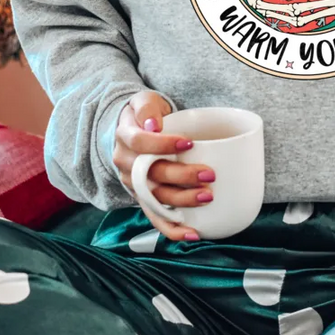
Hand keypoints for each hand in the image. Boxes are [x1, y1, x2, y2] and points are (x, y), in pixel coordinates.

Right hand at [111, 91, 214, 241]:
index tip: (188, 143)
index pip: (140, 143)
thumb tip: (154, 124)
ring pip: (155, 197)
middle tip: (209, 174)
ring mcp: (134, 185)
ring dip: (182, 201)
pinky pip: (155, 218)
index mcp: (125, 138)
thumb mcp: (144, 100)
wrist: (134, 132)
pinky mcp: (144, 199)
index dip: (163, 145)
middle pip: (151, 174)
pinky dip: (172, 229)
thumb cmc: (146, 115)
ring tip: (207, 197)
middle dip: (181, 176)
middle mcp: (126, 165)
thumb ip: (147, 107)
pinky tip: (192, 233)